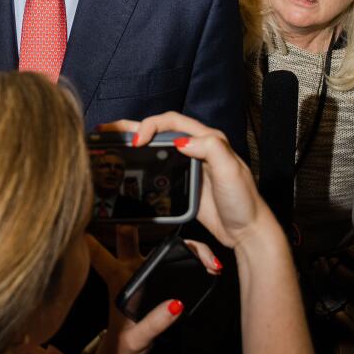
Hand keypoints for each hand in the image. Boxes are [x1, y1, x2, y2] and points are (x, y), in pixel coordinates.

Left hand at [86, 227, 220, 353]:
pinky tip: (207, 264)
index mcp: (117, 282)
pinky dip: (191, 257)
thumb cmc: (125, 342)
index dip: (94, 238)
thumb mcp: (138, 338)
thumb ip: (155, 323)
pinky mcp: (158, 278)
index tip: (89, 224)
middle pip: (129, 238)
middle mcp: (128, 271)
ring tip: (206, 258)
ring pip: (157, 246)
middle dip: (138, 226)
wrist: (127, 351)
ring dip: (180, 244)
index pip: (100, 255)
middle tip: (160, 223)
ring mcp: (143, 272)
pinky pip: (173, 261)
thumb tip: (175, 305)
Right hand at [102, 113, 278, 248]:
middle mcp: (197, 148)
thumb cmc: (243, 201)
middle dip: (132, 127)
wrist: (246, 232)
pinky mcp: (182, 182)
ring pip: (155, 147)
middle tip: (107, 131)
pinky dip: (139, 163)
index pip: (172, 121)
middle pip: (159, 130)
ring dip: (132, 142)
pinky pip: (157, 166)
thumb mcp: (230, 170)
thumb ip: (210, 149)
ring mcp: (188, 165)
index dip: (151, 126)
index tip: (137, 140)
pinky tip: (125, 166)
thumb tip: (181, 141)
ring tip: (108, 142)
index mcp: (208, 139)